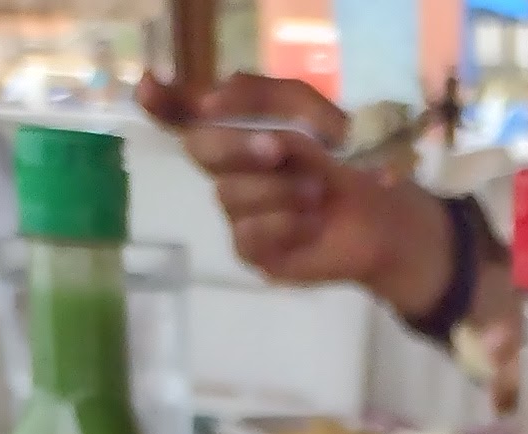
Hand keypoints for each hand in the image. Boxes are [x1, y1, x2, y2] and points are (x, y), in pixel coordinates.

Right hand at [137, 70, 456, 313]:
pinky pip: (248, 235)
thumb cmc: (343, 160)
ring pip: (229, 195)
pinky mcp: (253, 251)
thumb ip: (268, 96)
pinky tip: (311, 221)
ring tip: (317, 192)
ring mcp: (237, 211)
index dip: (163, 102)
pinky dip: (284, 224)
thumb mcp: (313, 112)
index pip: (184, 113)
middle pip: (200, 148)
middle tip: (280, 149)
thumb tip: (213, 95)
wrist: (380, 214)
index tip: (147, 88)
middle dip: (239, 146)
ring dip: (279, 190)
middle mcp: (227, 166)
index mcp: (237, 127)